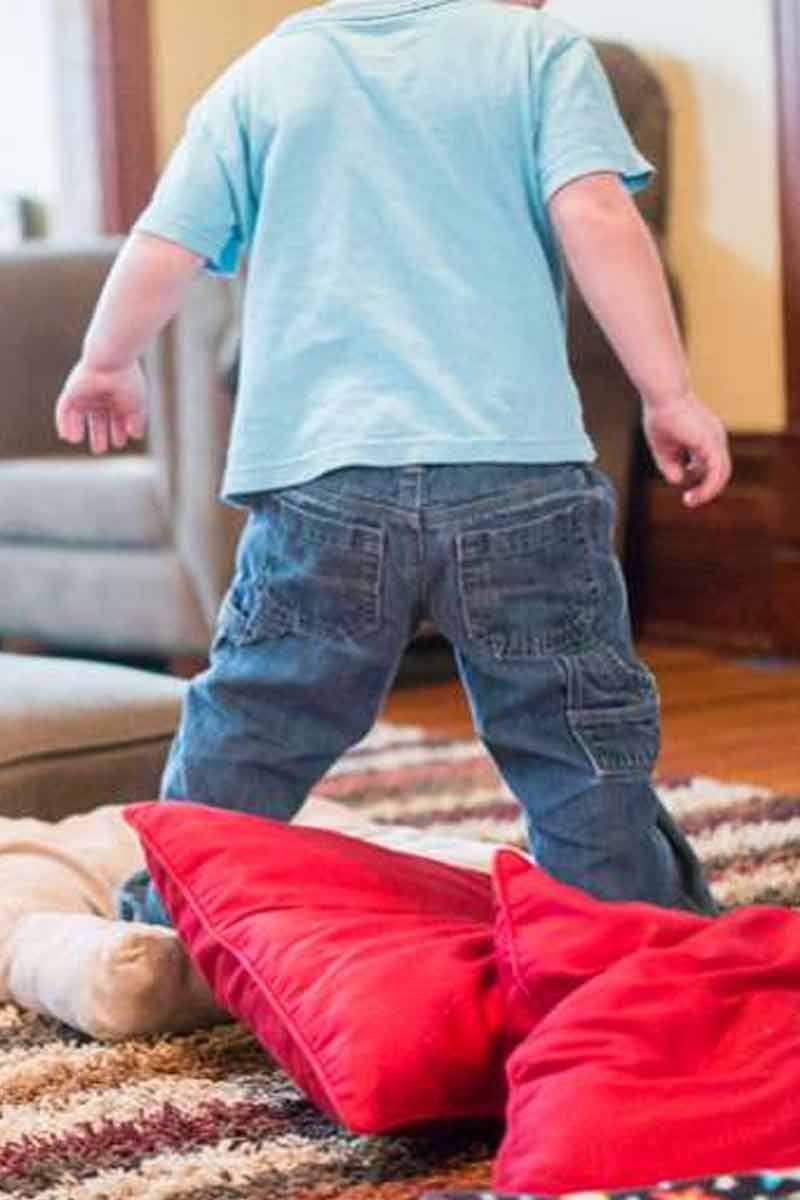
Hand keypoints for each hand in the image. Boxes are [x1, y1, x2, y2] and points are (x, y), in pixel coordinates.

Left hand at [55, 360, 147, 453]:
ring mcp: (85, 392)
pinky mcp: (72, 389)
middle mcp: (101, 394)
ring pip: (79, 414)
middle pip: (98, 417)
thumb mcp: (136, 405)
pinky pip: (64, 408)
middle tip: (100, 450)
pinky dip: (64, 422)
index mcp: (117, 395)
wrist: (113, 361)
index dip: (118, 431)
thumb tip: (136, 436)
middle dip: (98, 434)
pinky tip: (67, 436)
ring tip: (79, 442)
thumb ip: (137, 421)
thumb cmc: (128, 381)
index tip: (119, 443)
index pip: (116, 417)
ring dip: (79, 429)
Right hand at [642, 392, 730, 506]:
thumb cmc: (660, 415)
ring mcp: (717, 440)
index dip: (698, 480)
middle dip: (706, 489)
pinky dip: (707, 487)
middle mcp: (716, 438)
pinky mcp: (712, 443)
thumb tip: (678, 482)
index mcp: (707, 437)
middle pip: (719, 472)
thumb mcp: (663, 448)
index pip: (710, 465)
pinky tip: (692, 494)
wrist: (663, 395)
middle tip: (689, 501)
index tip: (684, 490)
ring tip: (690, 501)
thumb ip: (671, 466)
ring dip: (707, 492)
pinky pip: (716, 472)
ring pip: (721, 475)